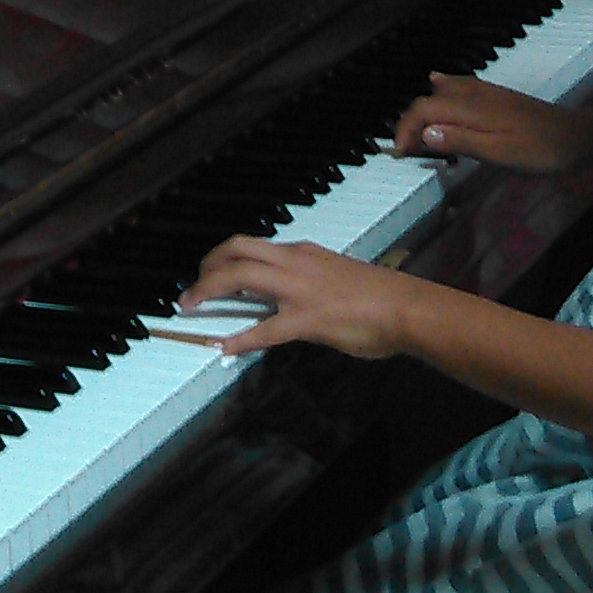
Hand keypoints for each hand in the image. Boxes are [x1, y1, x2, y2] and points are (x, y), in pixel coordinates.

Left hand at [176, 235, 414, 360]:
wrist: (403, 306)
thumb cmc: (376, 295)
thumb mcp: (333, 274)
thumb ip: (307, 279)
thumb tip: (286, 294)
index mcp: (301, 252)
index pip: (252, 245)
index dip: (223, 256)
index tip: (210, 270)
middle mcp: (293, 262)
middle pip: (236, 250)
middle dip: (207, 266)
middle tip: (191, 287)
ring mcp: (298, 289)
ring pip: (240, 276)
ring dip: (209, 289)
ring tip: (188, 306)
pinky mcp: (307, 319)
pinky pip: (264, 329)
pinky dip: (239, 338)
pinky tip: (223, 348)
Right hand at [390, 72, 592, 174]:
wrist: (578, 138)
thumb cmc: (540, 151)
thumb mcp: (500, 153)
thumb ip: (461, 141)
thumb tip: (424, 132)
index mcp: (471, 108)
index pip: (423, 109)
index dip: (405, 129)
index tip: (399, 153)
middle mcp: (473, 94)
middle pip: (428, 100)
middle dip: (410, 122)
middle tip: (406, 151)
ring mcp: (485, 93)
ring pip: (442, 93)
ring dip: (424, 111)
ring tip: (418, 134)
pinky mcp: (495, 97)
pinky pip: (458, 86)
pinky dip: (441, 89)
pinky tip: (438, 84)